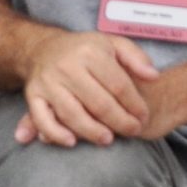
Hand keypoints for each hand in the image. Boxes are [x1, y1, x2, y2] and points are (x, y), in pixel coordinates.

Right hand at [16, 31, 160, 146]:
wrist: (43, 48)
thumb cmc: (85, 50)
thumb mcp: (113, 43)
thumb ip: (136, 58)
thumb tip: (153, 76)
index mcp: (91, 53)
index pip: (118, 85)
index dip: (134, 104)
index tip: (143, 117)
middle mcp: (67, 67)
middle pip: (98, 102)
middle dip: (119, 121)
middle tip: (133, 131)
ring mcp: (48, 82)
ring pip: (72, 114)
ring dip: (92, 131)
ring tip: (108, 139)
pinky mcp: (32, 95)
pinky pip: (42, 118)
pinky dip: (55, 133)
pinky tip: (71, 142)